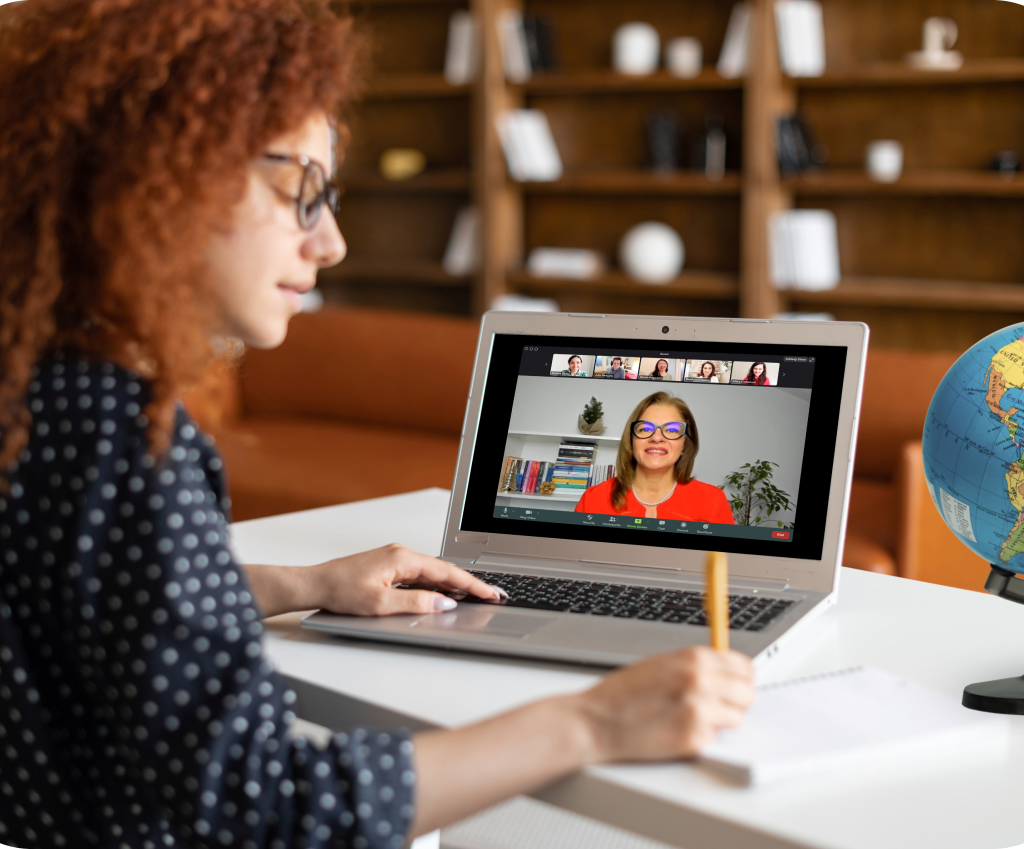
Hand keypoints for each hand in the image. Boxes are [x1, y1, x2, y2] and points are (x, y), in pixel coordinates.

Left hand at [305, 543, 504, 616]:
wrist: (315, 584)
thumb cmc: (340, 590)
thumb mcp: (379, 604)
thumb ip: (415, 603)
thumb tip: (443, 603)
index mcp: (402, 558)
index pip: (447, 572)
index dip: (472, 584)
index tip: (491, 593)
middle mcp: (401, 553)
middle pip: (444, 569)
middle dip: (469, 583)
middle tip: (491, 596)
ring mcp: (395, 558)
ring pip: (433, 572)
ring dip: (453, 584)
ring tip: (474, 597)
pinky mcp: (389, 565)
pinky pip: (421, 574)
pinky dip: (436, 584)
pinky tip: (443, 594)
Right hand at [577, 646, 754, 761]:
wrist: (596, 720)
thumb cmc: (622, 693)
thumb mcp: (661, 664)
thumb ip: (694, 666)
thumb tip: (725, 672)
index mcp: (693, 658)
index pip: (743, 666)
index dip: (739, 677)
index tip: (733, 683)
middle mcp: (701, 681)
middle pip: (747, 692)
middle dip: (735, 699)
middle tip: (715, 704)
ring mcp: (699, 711)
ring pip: (737, 717)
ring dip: (721, 719)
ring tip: (692, 716)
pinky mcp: (694, 738)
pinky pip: (716, 737)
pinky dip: (703, 736)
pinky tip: (679, 729)